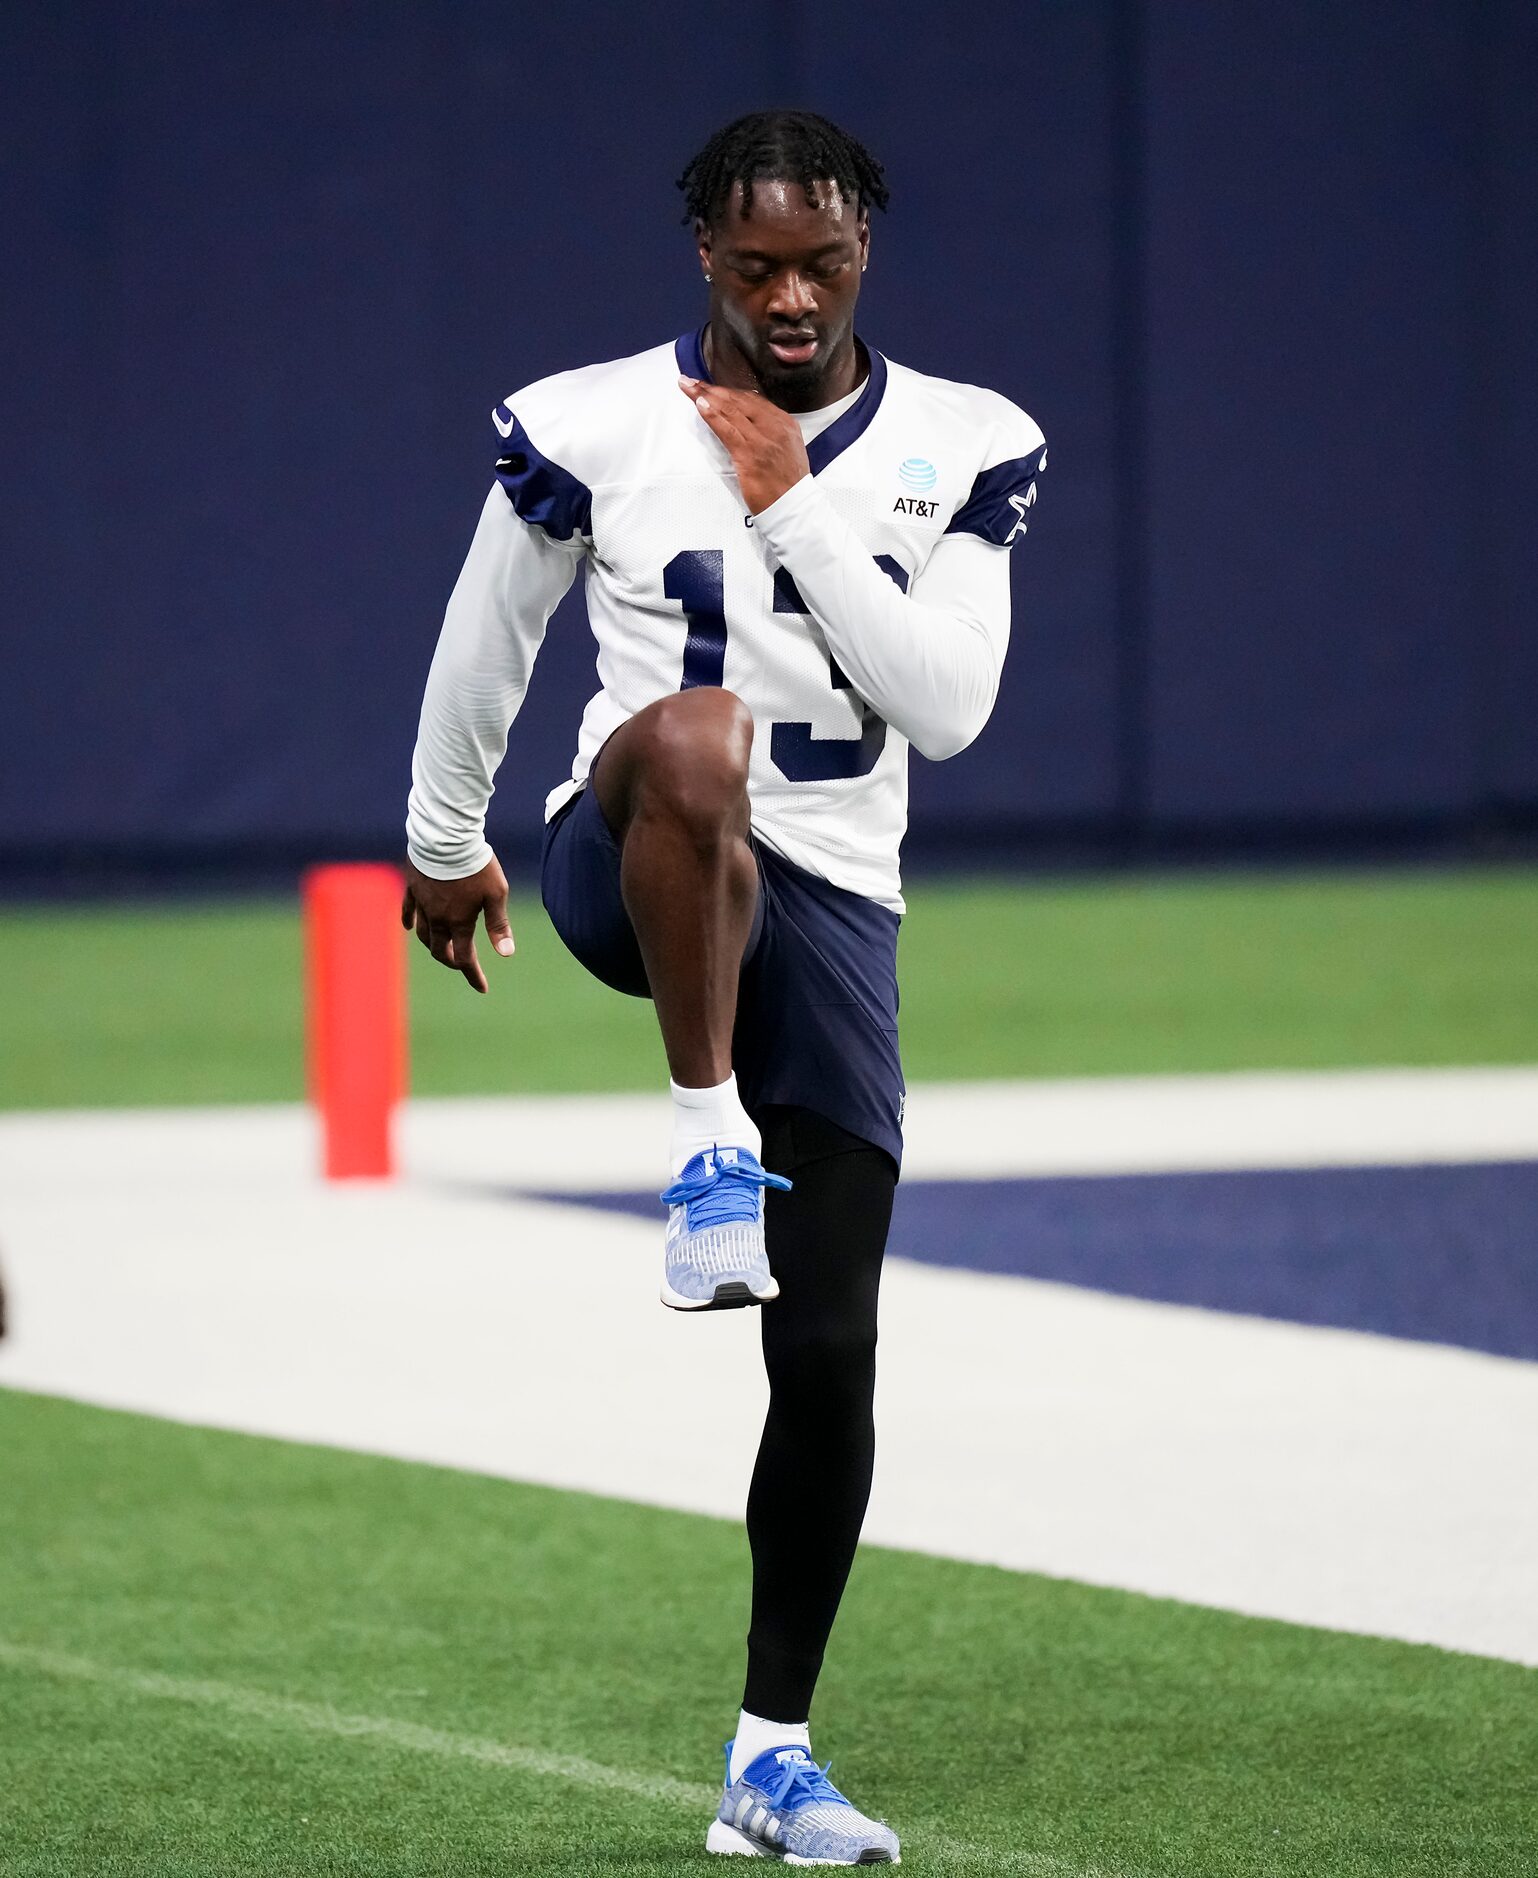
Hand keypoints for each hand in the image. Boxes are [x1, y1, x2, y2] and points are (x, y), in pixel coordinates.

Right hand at [400, 855, 513, 994]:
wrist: (447, 836)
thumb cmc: (477, 864)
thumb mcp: (496, 894)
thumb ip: (499, 925)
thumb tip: (507, 954)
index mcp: (459, 922)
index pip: (466, 958)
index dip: (473, 975)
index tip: (482, 988)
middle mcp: (437, 917)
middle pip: (440, 950)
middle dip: (452, 961)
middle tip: (463, 964)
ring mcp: (422, 902)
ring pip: (423, 933)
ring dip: (433, 945)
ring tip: (442, 948)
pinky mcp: (413, 886)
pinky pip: (408, 910)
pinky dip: (409, 922)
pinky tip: (410, 927)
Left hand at [678, 376, 809, 513]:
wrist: (795, 508)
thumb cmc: (787, 485)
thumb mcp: (787, 450)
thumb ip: (770, 433)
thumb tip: (748, 421)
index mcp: (784, 424)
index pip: (752, 400)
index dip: (729, 391)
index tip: (712, 387)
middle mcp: (774, 427)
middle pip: (739, 400)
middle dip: (713, 389)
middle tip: (692, 381)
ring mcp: (762, 440)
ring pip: (730, 410)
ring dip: (705, 396)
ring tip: (689, 387)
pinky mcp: (749, 455)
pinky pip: (726, 429)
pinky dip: (711, 414)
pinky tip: (699, 404)